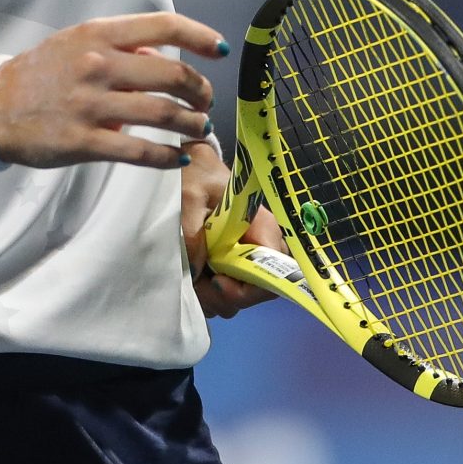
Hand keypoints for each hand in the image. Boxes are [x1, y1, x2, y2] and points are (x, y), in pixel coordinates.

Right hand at [0, 13, 225, 170]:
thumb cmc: (41, 73)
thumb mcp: (75, 43)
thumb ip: (119, 46)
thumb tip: (162, 58)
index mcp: (97, 35)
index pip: (163, 26)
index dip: (200, 36)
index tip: (218, 50)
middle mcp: (97, 65)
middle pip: (172, 75)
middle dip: (200, 91)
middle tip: (205, 101)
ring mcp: (91, 105)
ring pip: (163, 114)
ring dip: (191, 123)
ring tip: (198, 127)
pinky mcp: (85, 141)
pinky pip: (140, 151)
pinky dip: (167, 156)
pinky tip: (177, 157)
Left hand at [180, 139, 282, 318]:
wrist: (189, 167)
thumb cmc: (195, 175)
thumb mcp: (188, 197)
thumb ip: (192, 233)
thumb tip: (199, 271)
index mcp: (261, 227)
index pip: (274, 270)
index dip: (249, 287)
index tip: (217, 281)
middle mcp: (260, 246)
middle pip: (258, 290)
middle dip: (226, 295)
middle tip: (196, 283)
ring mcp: (245, 258)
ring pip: (240, 296)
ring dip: (213, 296)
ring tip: (190, 278)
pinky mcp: (230, 265)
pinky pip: (226, 292)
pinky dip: (208, 293)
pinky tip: (191, 278)